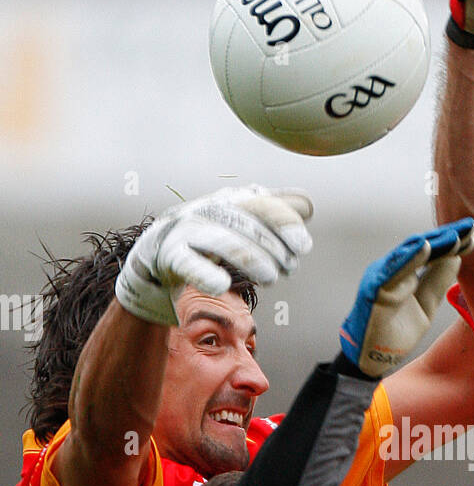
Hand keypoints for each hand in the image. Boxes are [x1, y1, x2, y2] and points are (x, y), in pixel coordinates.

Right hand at [115, 185, 312, 324]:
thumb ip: (271, 215)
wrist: (156, 261)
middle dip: (273, 248)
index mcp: (228, 200)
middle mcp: (207, 209)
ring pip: (224, 241)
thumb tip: (306, 205)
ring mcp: (187, 231)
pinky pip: (189, 263)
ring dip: (253, 260)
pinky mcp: (170, 257)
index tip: (303, 248)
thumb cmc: (207, 243)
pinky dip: (206, 274)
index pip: (262, 205)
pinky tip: (222, 285)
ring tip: (270, 278)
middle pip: (246, 224)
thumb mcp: (241, 226)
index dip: (286, 224)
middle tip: (287, 269)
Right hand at [340, 220, 473, 376]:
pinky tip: (425, 247)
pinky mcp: (373, 289)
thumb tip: (456, 258)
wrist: (371, 357)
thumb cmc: (394, 331)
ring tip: (453, 234)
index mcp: (405, 273)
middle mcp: (392, 270)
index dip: (452, 243)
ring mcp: (382, 276)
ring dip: (431, 242)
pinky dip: (408, 258)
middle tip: (469, 226)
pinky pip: (392, 270)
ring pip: (408, 254)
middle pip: (422, 247)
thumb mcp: (425, 306)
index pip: (432, 253)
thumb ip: (437, 282)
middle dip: (446, 237)